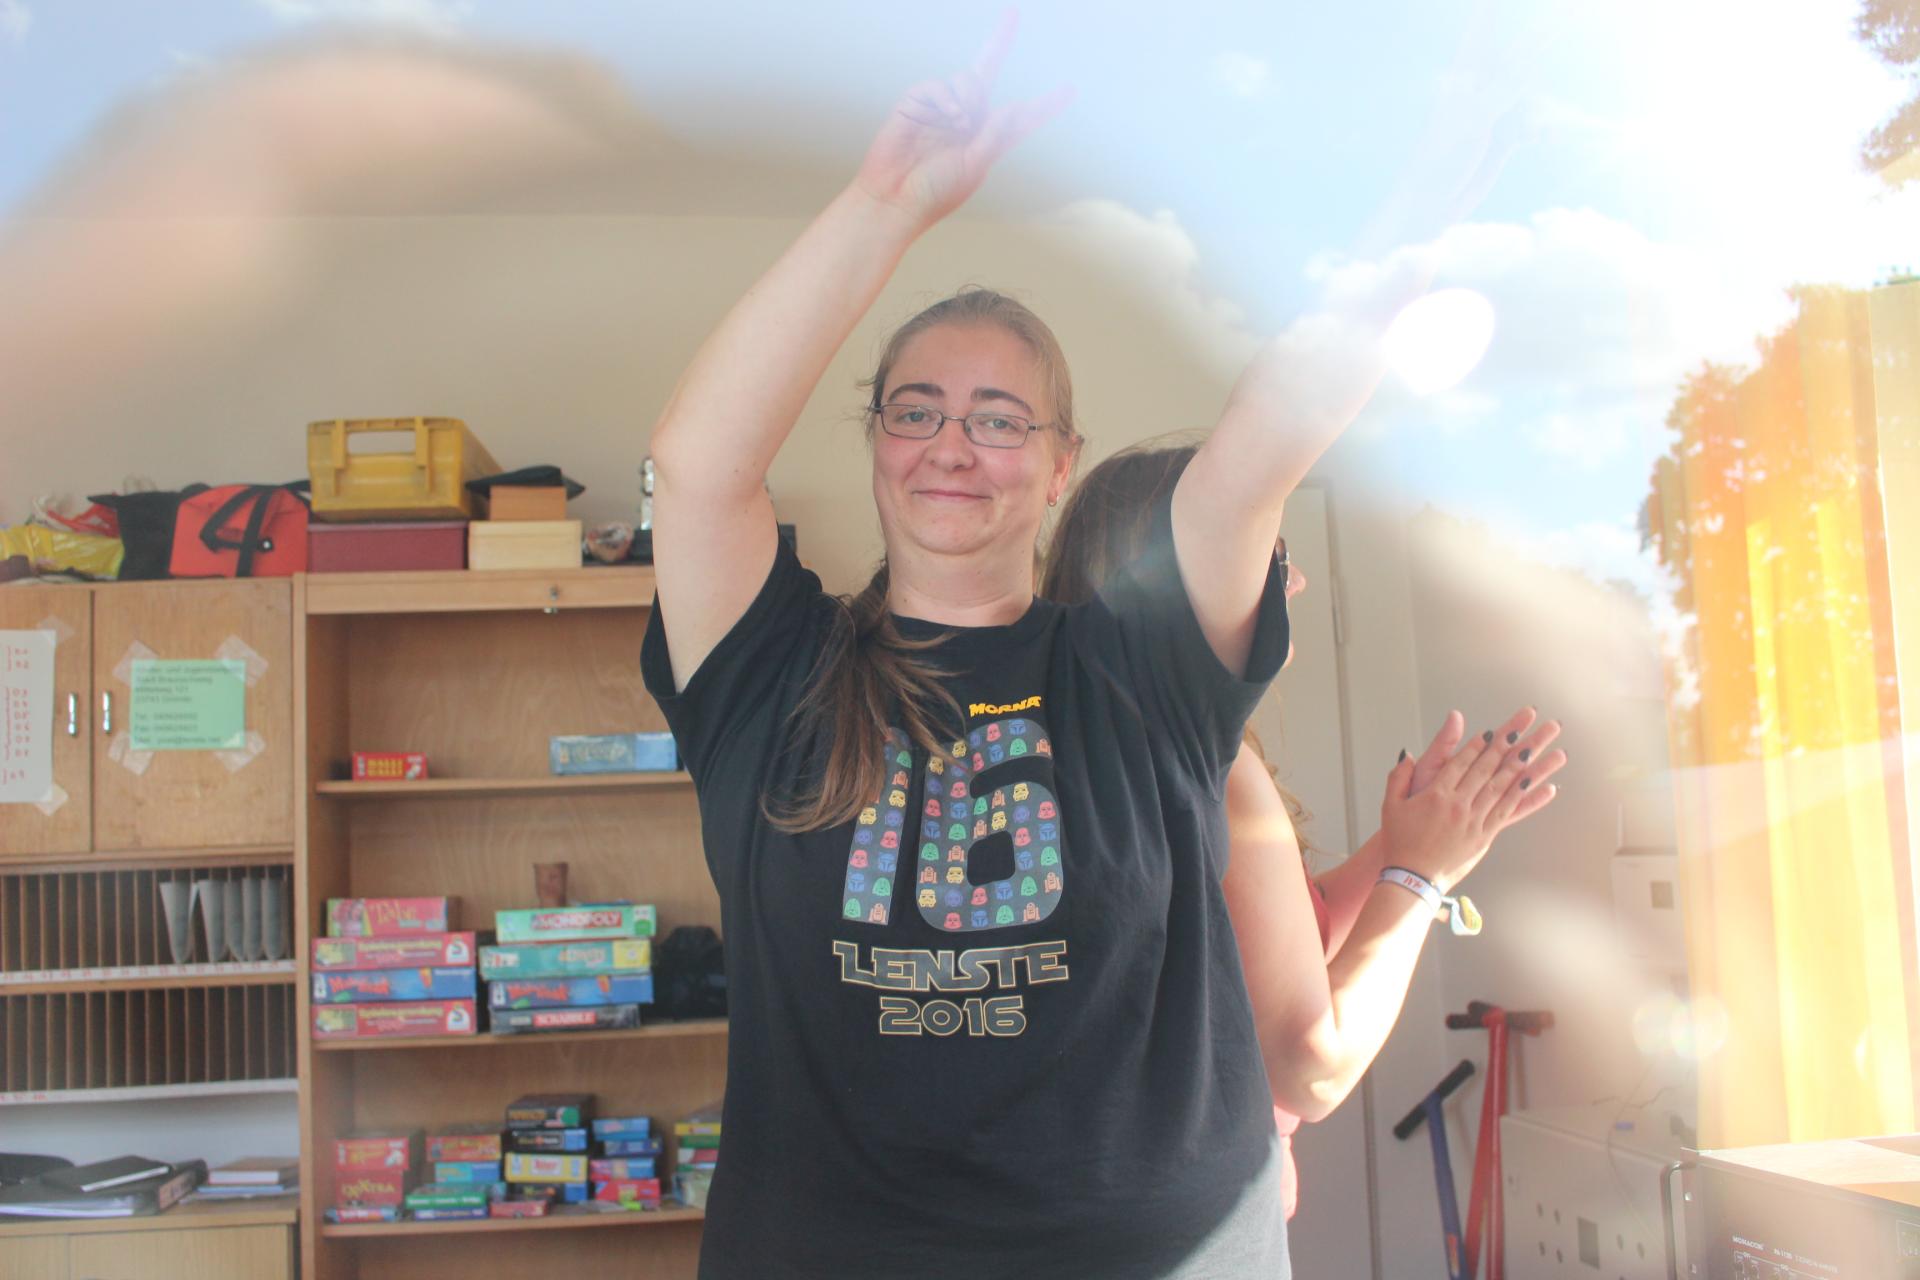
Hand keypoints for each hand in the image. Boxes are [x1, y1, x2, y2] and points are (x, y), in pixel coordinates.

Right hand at [851, 12, 1070, 228]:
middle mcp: (967, 118)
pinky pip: (939, 85)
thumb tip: (1012, 106)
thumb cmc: (935, 192)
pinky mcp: (917, 103)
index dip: (1045, 105)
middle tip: (1013, 11)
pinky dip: (946, 97)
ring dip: (970, 96)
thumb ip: (994, 137)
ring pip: (967, 79)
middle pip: (986, 72)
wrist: (894, 198)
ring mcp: (941, 108)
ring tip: (961, 123)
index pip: (1021, 118)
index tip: (1069, 90)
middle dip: (1000, 40)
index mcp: (987, 139)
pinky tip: (950, 116)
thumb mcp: (974, 167)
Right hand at [1379, 713, 1564, 890]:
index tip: (1492, 731)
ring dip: (1522, 765)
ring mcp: (1473, 821)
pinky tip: (1543, 785)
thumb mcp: (1390, 805)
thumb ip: (1399, 776)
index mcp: (1436, 794)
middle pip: (1486, 769)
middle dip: (1506, 745)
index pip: (1461, 762)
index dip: (1478, 744)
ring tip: (1537, 748)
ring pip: (1502, 787)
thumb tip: (1408, 754)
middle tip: (1523, 728)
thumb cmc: (1399, 842)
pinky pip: (1509, 812)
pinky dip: (1527, 798)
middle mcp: (1458, 804)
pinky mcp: (1484, 837)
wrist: (1411, 878)